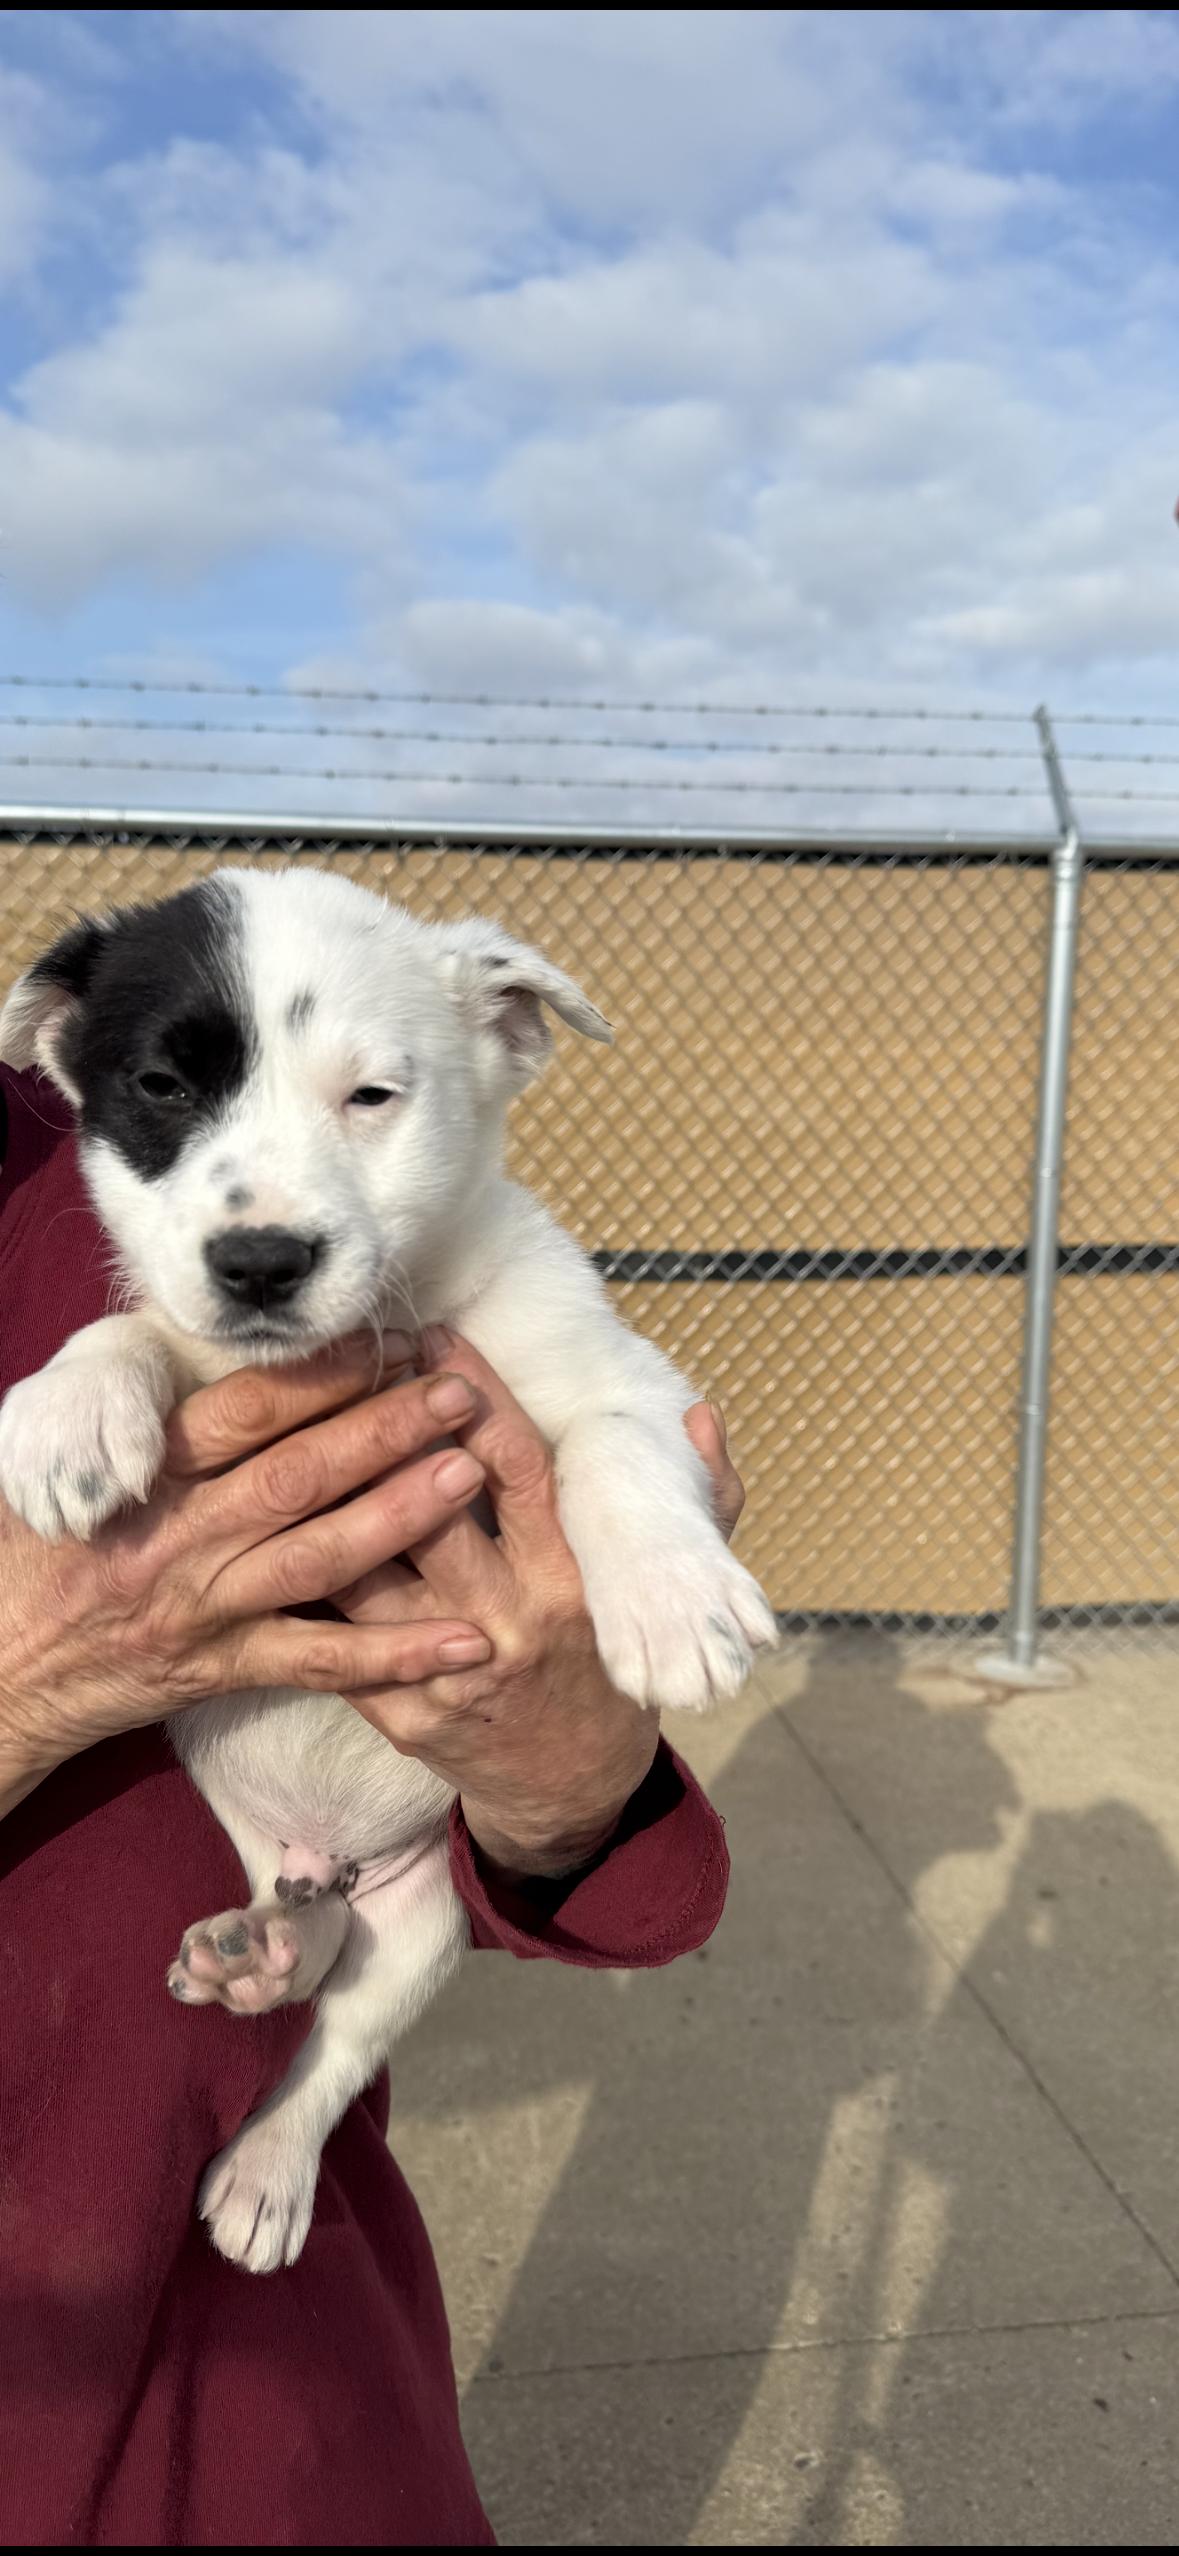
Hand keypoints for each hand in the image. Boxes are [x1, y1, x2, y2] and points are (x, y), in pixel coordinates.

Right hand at [0, 1336, 495, 1818]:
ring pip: (319, 1559)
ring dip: (401, 1517)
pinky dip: (395, 1654)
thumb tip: (200, 1345)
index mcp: (147, 1472)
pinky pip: (320, 1662)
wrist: (1, 1667)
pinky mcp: (223, 1669)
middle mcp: (181, 1536)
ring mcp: (206, 1606)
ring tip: (470, 1475)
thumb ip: (132, 1412)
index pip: (246, 1412)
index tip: (388, 1342)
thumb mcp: (60, 1461)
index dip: (324, 1376)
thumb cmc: (38, 1550)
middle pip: (299, 1474)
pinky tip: (464, 1640)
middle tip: (461, 1393)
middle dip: (387, 1430)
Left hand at [335, 1332, 746, 1878]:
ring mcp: (445, 1670)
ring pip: (365, 1566)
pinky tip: (280, 1523)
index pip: (517, 1466)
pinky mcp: (398, 1712)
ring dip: (330, 1496)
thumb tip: (700, 1413)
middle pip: (427, 1506)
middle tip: (348, 1362)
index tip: (437, 1337)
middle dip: (384, 1429)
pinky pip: (336, 1636)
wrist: (571, 1790)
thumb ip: (700, 1499)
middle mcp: (508, 1621)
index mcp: (572, 1580)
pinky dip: (305, 1579)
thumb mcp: (675, 1588)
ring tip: (297, 1427)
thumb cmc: (611, 1663)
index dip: (475, 1393)